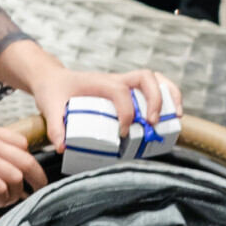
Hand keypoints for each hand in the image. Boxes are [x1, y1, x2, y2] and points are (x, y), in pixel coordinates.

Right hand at [0, 120, 45, 203]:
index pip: (22, 143)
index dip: (30, 160)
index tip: (31, 173)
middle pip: (27, 159)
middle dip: (37, 178)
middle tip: (38, 189)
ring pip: (16, 175)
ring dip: (16, 192)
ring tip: (8, 200)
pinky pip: (0, 186)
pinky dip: (3, 197)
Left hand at [25, 61, 182, 152]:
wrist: (53, 78)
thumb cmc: (54, 90)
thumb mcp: (49, 106)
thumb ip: (56, 126)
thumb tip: (63, 147)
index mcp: (99, 82)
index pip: (119, 90)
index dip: (126, 111)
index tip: (123, 132)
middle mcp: (115, 79)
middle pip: (145, 77)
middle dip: (154, 100)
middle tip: (153, 124)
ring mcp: (125, 82)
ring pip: (155, 78)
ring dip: (169, 94)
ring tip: (175, 116)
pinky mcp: (129, 89)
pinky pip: (155, 86)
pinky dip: (168, 96)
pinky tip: (173, 113)